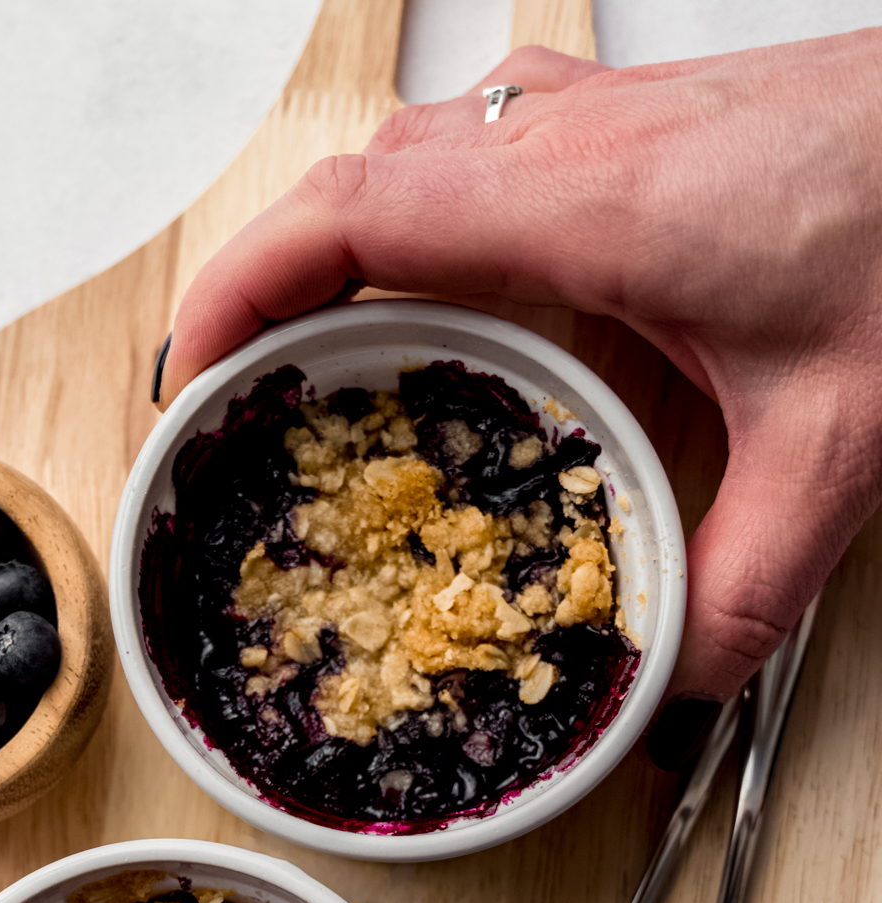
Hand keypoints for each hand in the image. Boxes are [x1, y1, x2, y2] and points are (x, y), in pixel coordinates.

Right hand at [160, 33, 881, 752]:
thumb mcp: (841, 439)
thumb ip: (746, 580)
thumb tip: (670, 678)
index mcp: (595, 206)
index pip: (358, 216)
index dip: (246, 287)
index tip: (193, 370)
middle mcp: (571, 141)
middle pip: (352, 185)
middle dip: (264, 286)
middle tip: (236, 392)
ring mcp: (592, 116)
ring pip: (401, 158)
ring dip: (332, 247)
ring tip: (307, 349)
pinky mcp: (621, 120)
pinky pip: (464, 153)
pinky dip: (408, 220)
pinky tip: (436, 287)